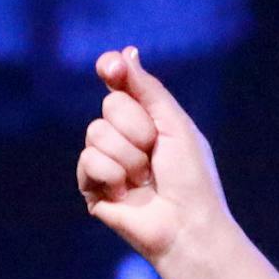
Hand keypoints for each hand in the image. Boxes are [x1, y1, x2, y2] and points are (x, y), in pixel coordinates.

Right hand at [78, 46, 231, 263]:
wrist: (186, 226)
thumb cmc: (191, 179)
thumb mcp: (175, 125)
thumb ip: (148, 89)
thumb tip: (125, 52)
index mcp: (148, 119)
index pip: (121, 83)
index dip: (113, 71)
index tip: (110, 68)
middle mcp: (125, 137)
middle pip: (110, 105)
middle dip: (136, 128)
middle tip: (155, 155)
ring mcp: (106, 161)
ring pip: (95, 132)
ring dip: (127, 157)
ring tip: (144, 180)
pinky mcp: (92, 186)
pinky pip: (87, 160)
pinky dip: (112, 174)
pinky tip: (126, 193)